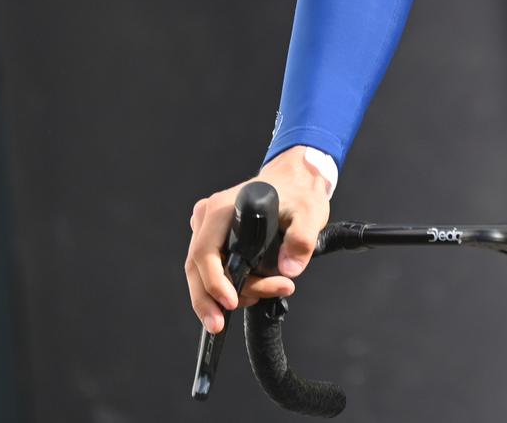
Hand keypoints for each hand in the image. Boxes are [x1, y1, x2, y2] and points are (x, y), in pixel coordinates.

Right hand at [184, 146, 334, 334]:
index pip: (205, 252)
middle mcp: (209, 217)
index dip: (214, 282)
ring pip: (202, 272)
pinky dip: (223, 287)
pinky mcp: (214, 238)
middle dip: (210, 300)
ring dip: (222, 296)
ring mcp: (208, 228)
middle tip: (220, 324)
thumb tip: (289, 269)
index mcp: (223, 208)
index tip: (230, 302)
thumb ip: (302, 240)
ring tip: (257, 299)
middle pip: (197, 267)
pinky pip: (210, 268)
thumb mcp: (309, 212)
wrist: (295, 181)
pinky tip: (244, 295)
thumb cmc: (298, 193)